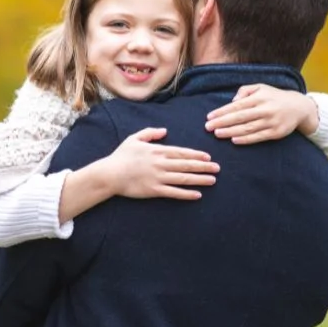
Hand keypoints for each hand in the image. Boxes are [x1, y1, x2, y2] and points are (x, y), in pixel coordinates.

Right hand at [104, 128, 218, 200]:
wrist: (110, 174)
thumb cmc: (121, 156)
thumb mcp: (134, 139)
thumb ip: (150, 133)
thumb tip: (164, 131)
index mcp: (157, 151)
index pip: (181, 152)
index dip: (196, 155)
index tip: (208, 157)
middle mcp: (161, 163)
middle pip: (186, 165)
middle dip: (203, 167)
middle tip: (217, 168)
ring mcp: (158, 177)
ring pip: (183, 178)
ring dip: (199, 179)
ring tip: (212, 180)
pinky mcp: (154, 190)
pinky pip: (174, 192)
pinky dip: (186, 194)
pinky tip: (197, 194)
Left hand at [205, 84, 318, 143]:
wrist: (299, 107)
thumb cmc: (274, 96)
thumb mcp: (260, 87)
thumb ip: (244, 90)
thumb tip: (233, 100)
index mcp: (259, 97)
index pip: (237, 105)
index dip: (222, 112)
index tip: (209, 117)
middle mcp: (265, 109)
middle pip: (240, 117)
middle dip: (222, 122)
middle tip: (208, 127)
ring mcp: (271, 122)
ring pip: (248, 128)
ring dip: (231, 132)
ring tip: (217, 134)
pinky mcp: (276, 133)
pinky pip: (258, 137)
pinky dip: (246, 139)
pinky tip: (234, 140)